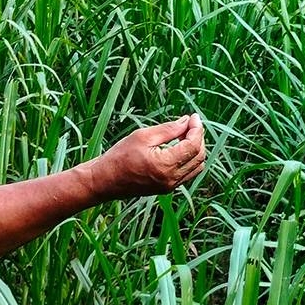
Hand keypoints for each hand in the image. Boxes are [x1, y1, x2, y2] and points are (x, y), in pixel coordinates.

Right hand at [89, 113, 206, 199]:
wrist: (105, 180)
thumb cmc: (120, 156)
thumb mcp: (143, 136)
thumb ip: (168, 129)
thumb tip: (186, 121)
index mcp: (166, 165)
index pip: (193, 146)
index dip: (196, 129)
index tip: (193, 116)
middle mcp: (172, 179)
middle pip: (199, 157)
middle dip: (198, 138)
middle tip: (189, 124)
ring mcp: (170, 186)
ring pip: (197, 167)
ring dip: (196, 149)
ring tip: (185, 134)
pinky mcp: (167, 188)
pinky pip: (188, 173)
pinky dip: (189, 159)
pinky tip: (179, 147)